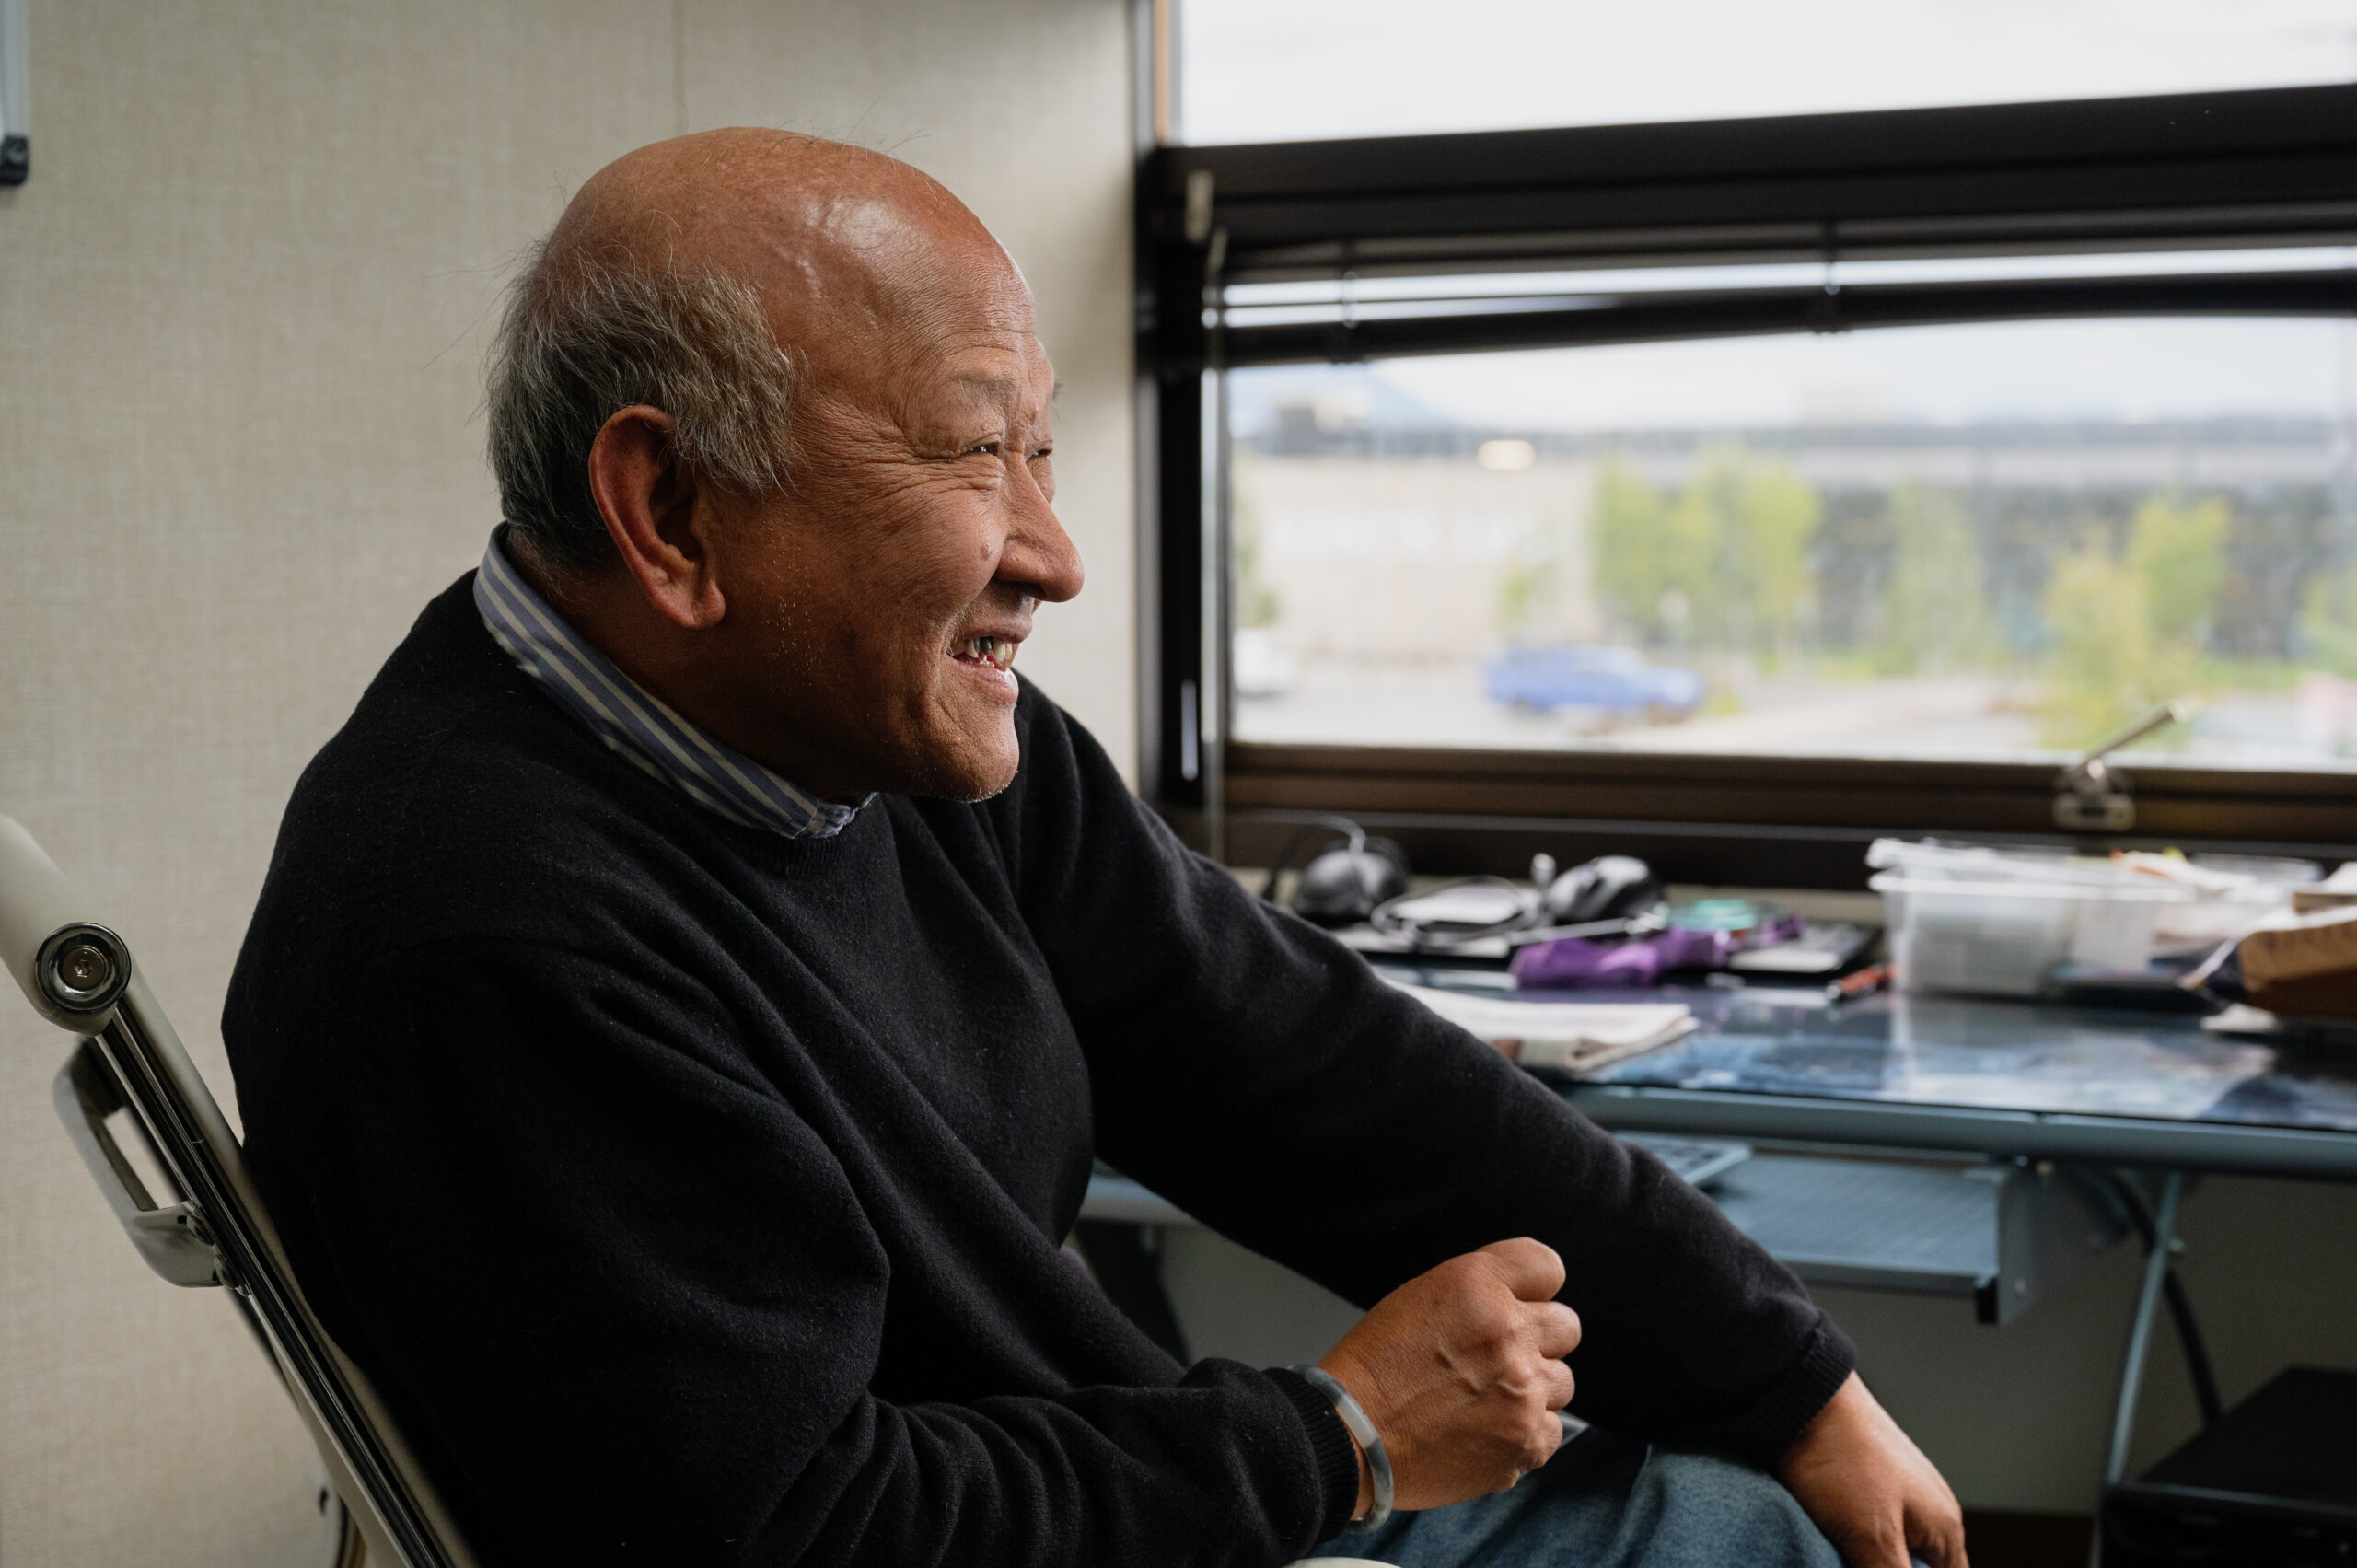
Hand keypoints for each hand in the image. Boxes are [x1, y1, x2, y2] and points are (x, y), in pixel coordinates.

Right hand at [1316, 1238, 1581, 1513]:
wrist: (1352, 1436)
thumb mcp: (1420, 1298)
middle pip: (1566, 1326)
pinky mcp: (1526, 1441)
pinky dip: (1524, 1435)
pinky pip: (1551, 1431)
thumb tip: (1525, 1307)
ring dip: (1533, 1389)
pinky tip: (1485, 1432)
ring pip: (1562, 1382)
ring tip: (1486, 1401)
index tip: (1523, 1303)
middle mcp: (1508, 1331)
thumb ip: (1481, 1296)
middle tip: (1500, 1359)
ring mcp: (1523, 1390)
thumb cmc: (1375, 1368)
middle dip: (1538, 1340)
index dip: (1535, 1287)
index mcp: (1477, 1285)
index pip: (1547, 1266)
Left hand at [1776, 1372, 1966, 1567]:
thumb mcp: (1873, 1537)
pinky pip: (1865, 1529)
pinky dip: (1849, 1544)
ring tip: (1837, 1554)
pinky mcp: (1860, 1484)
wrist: (1800, 1397)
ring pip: (1888, 1551)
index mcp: (1944, 1528)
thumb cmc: (1841, 1460)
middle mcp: (1927, 1510)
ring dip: (1861, 1560)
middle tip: (1847, 1561)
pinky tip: (1827, 1545)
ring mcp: (1895, 1493)